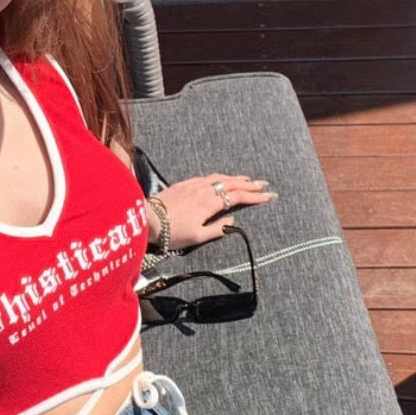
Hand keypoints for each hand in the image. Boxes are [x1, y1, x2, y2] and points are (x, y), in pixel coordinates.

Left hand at [150, 174, 275, 250]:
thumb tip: (232, 221)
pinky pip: (206, 177)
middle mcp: (204, 190)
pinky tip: (222, 178)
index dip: (254, 196)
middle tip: (264, 184)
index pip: (237, 197)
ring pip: (219, 178)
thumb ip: (217, 229)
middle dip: (250, 185)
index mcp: (209, 203)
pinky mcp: (183, 184)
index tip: (268, 196)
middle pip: (231, 184)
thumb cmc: (171, 233)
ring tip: (247, 180)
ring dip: (235, 178)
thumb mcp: (197, 237)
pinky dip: (219, 177)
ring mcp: (193, 185)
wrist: (147, 219)